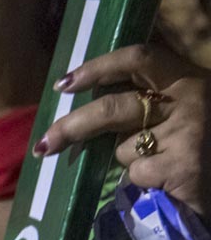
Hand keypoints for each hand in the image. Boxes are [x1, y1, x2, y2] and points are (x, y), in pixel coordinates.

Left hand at [42, 45, 208, 215]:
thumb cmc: (206, 143)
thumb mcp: (185, 109)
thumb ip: (150, 102)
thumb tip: (88, 110)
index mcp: (188, 78)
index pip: (138, 57)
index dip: (97, 67)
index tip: (63, 84)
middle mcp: (190, 98)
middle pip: (112, 107)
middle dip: (73, 126)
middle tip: (46, 144)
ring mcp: (188, 131)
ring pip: (124, 148)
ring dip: (128, 160)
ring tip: (160, 165)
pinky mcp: (184, 165)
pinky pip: (137, 173)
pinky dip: (143, 181)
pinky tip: (168, 182)